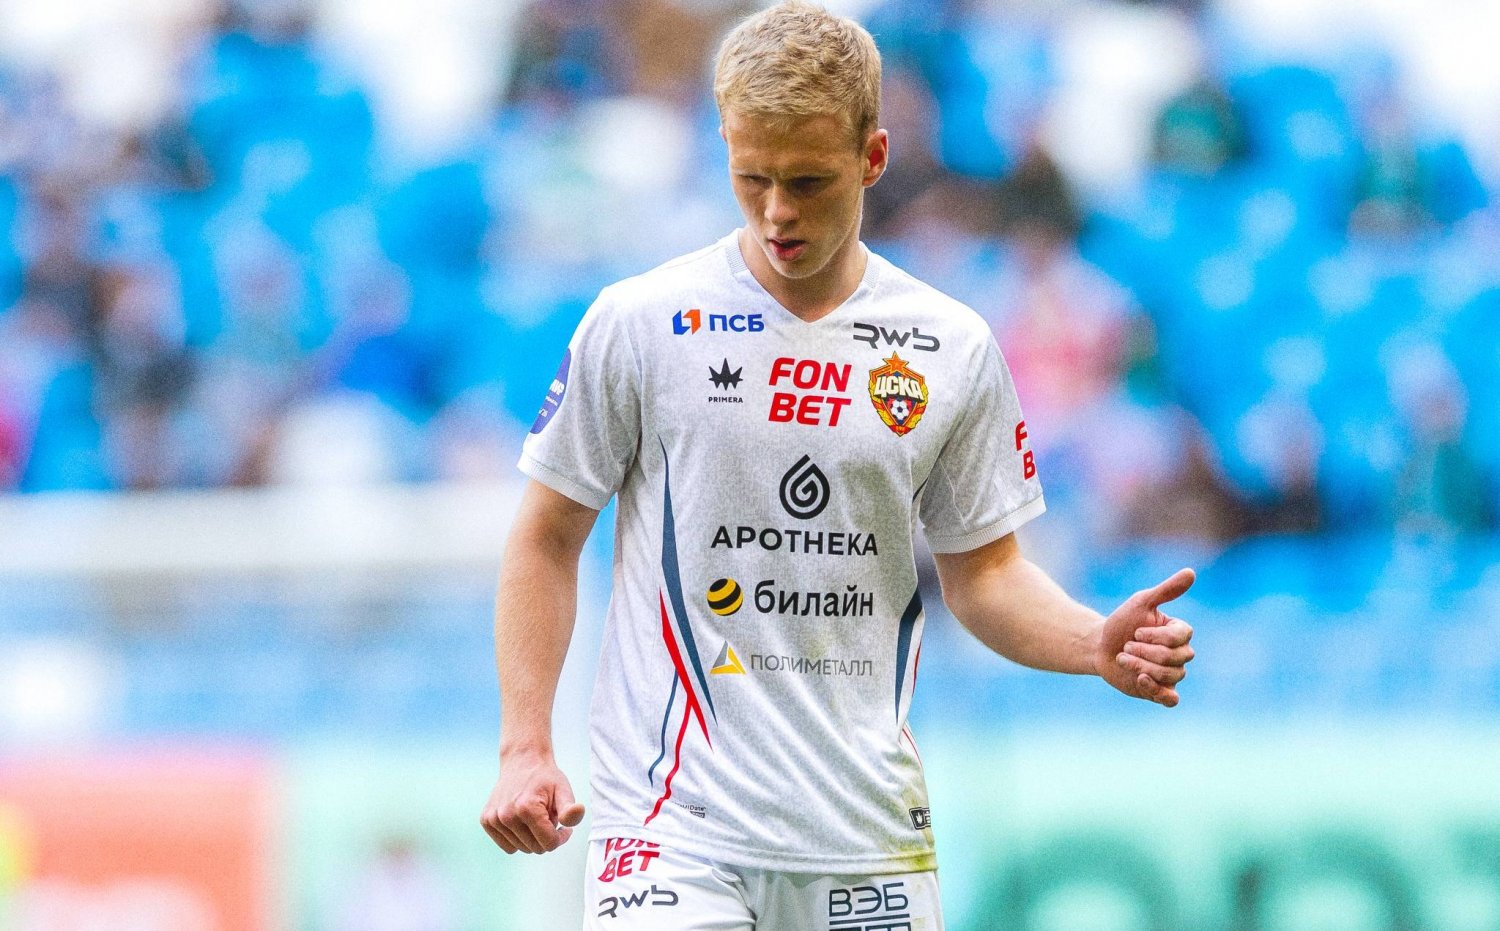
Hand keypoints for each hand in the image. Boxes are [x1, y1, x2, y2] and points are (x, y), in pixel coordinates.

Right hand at [480, 750, 586, 853]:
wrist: (522, 761)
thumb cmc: (545, 778)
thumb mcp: (563, 790)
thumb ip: (570, 808)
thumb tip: (579, 811)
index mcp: (527, 808)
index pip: (549, 844)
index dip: (561, 836)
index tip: (563, 824)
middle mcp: (506, 815)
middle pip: (535, 848)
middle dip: (546, 836)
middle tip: (548, 817)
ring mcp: (493, 819)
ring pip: (521, 848)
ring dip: (532, 837)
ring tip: (535, 816)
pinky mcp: (486, 821)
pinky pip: (507, 846)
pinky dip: (518, 838)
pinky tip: (522, 820)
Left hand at [1095, 568, 1195, 706]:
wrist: (1100, 647)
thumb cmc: (1122, 622)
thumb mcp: (1141, 602)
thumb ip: (1166, 590)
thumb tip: (1191, 572)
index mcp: (1179, 632)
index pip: (1182, 637)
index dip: (1157, 636)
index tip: (1136, 630)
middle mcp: (1180, 654)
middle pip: (1176, 658)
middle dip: (1146, 652)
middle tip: (1127, 646)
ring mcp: (1171, 674)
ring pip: (1171, 676)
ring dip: (1142, 666)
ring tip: (1123, 658)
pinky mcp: (1160, 692)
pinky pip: (1171, 699)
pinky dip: (1157, 691)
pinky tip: (1140, 680)